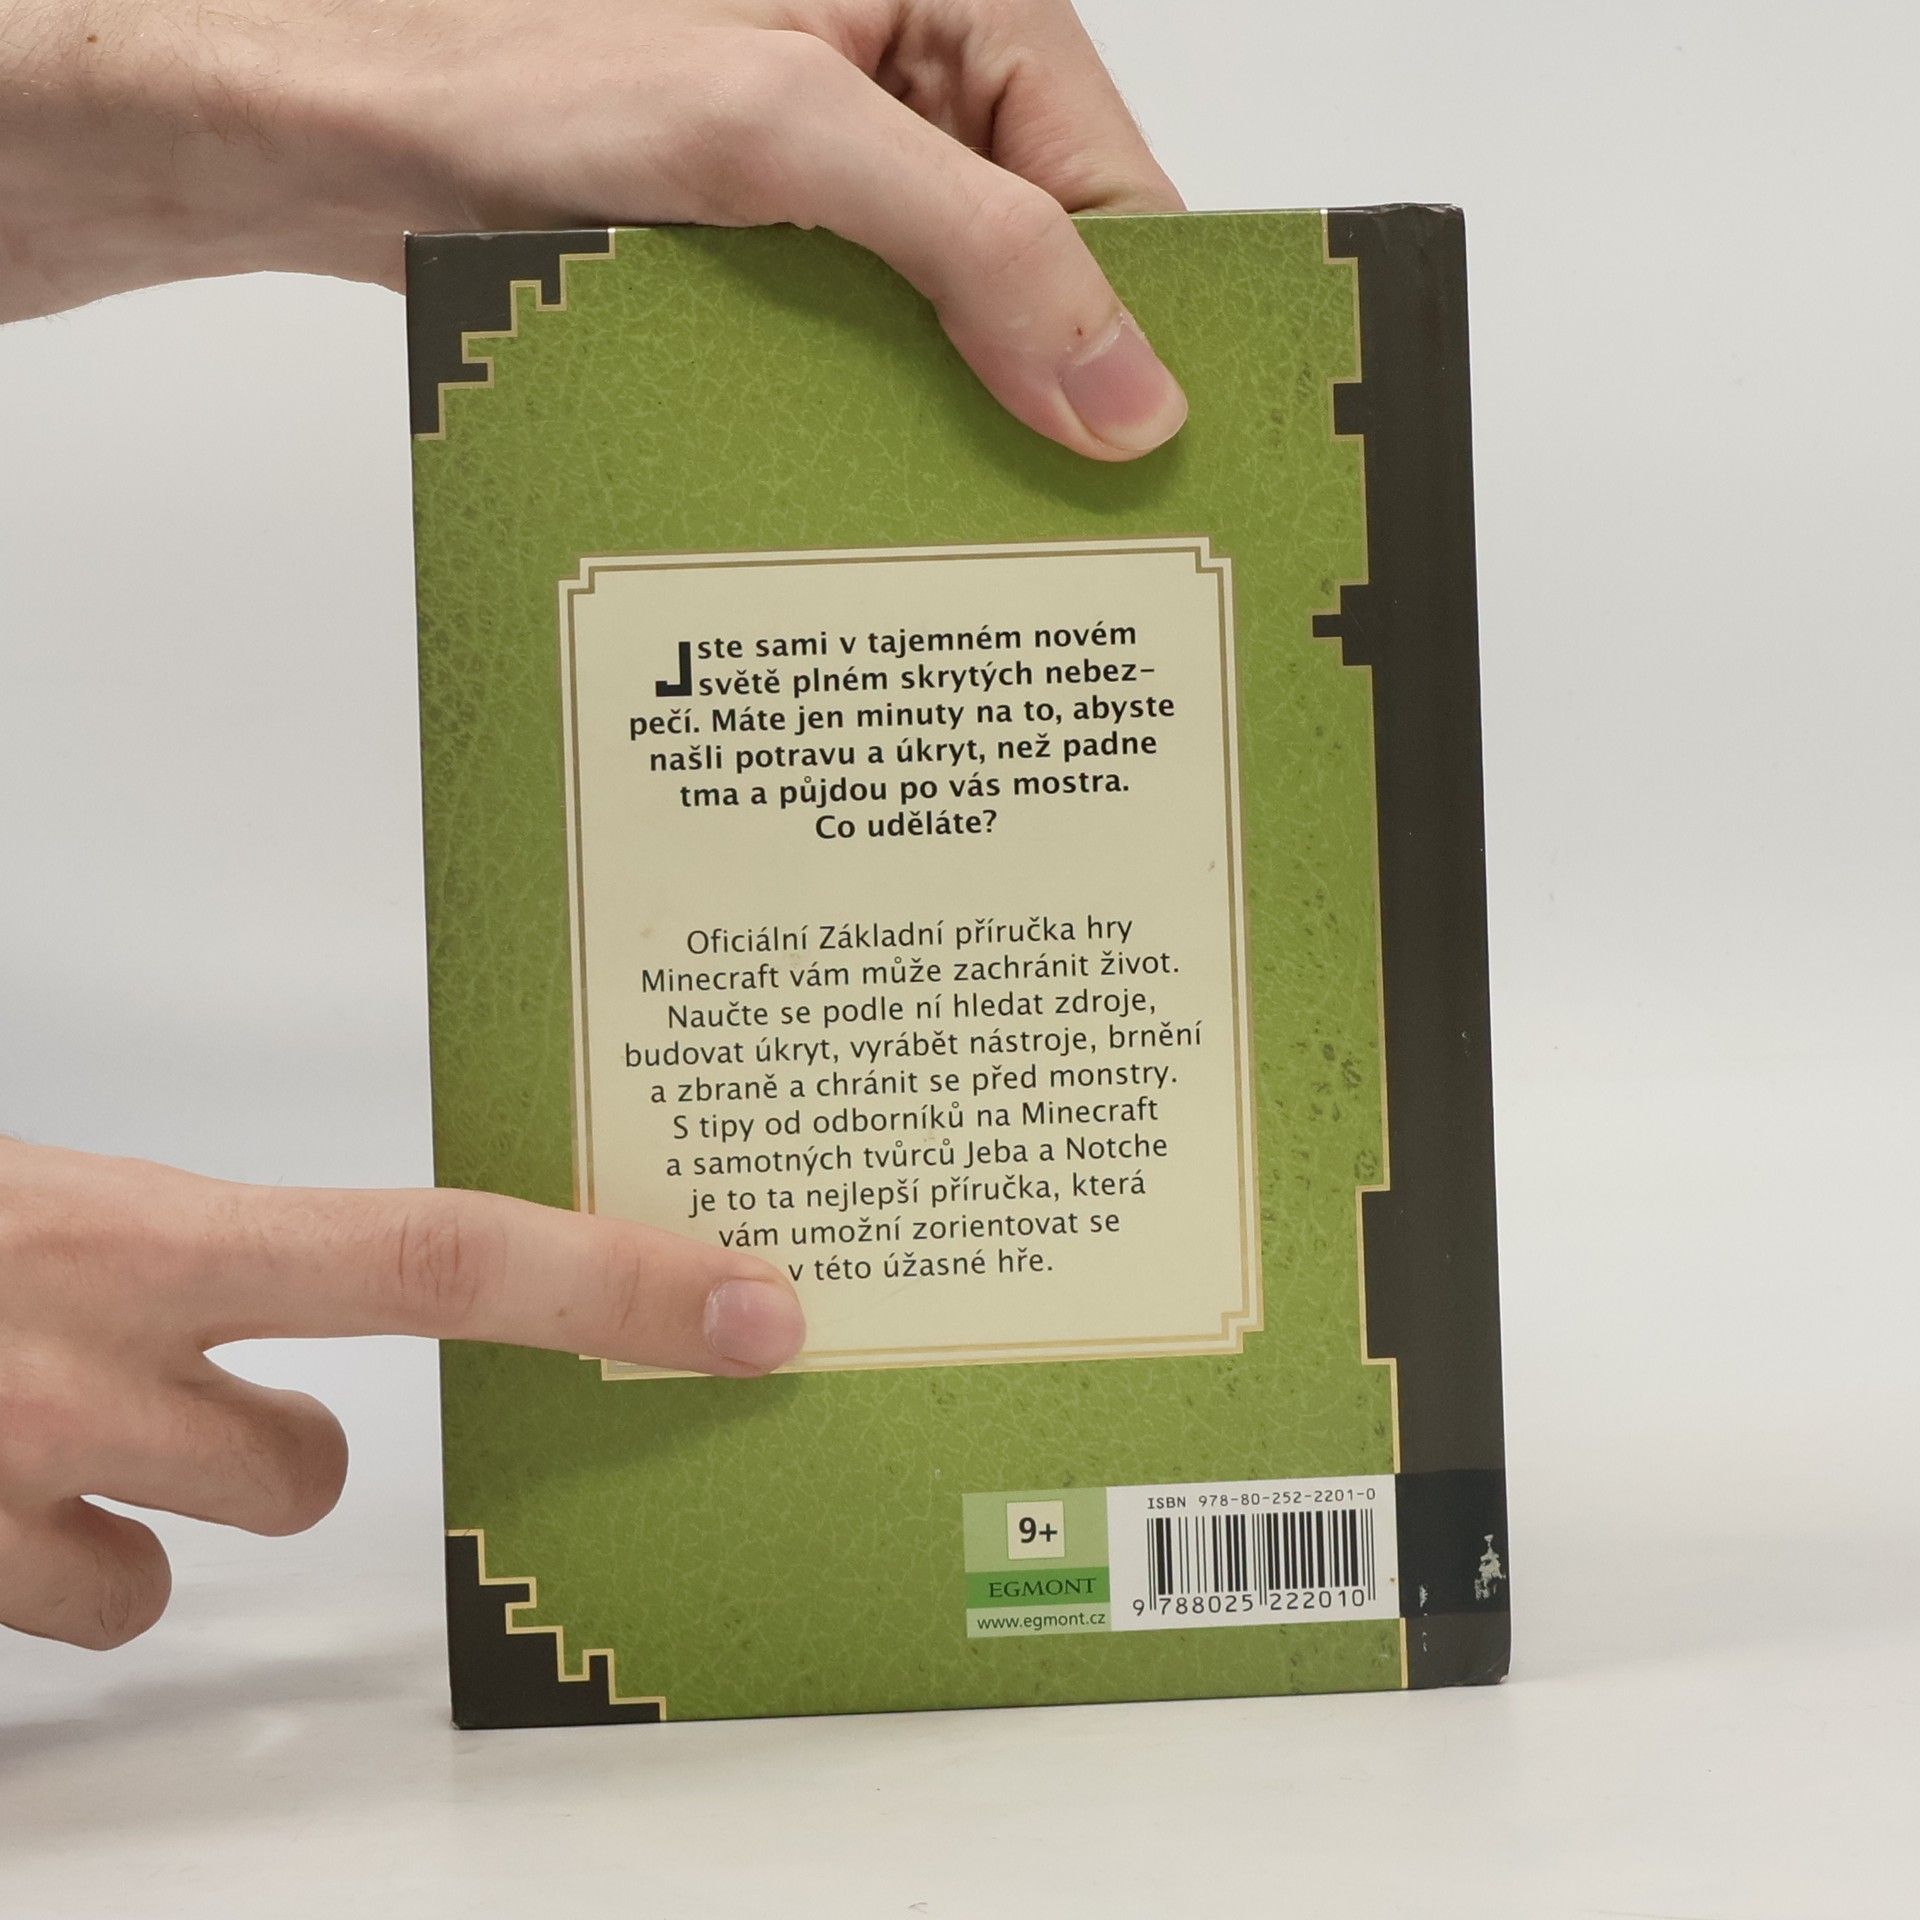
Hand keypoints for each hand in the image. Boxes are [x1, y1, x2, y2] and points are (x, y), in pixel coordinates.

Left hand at [0, 0, 1187, 458]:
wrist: (342, 135)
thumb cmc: (520, 76)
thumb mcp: (772, 139)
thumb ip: (969, 246)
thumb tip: (1126, 389)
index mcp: (956, 5)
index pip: (1118, 184)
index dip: (1150, 326)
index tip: (1167, 461)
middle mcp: (919, 94)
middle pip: (1057, 268)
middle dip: (1064, 396)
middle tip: (1085, 534)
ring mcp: (854, 189)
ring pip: (974, 330)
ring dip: (975, 433)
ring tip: (994, 544)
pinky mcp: (791, 264)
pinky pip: (887, 359)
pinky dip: (893, 434)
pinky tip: (892, 503)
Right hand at [0, 1138, 804, 1647]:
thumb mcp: (42, 1197)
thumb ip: (164, 1244)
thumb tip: (267, 1286)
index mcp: (138, 1230)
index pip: (445, 1252)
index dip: (614, 1285)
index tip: (755, 1310)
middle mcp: (90, 1369)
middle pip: (309, 1470)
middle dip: (270, 1453)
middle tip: (181, 1391)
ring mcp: (7, 1491)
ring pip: (188, 1552)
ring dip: (142, 1505)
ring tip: (29, 1424)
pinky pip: (73, 1611)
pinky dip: (35, 1564)